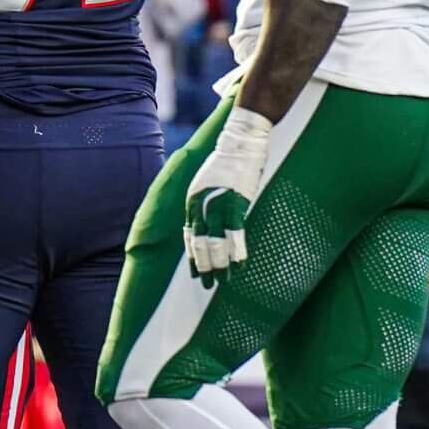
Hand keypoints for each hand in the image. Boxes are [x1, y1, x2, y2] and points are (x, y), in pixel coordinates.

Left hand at [185, 106, 271, 283]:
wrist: (240, 142)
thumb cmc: (225, 163)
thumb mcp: (205, 183)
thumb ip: (203, 203)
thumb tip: (204, 221)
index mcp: (192, 202)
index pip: (188, 236)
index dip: (192, 257)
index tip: (195, 273)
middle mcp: (201, 206)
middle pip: (199, 243)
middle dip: (204, 266)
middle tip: (207, 285)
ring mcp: (218, 205)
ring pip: (215, 242)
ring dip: (219, 264)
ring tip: (222, 281)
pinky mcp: (237, 202)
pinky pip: (235, 232)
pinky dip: (236, 251)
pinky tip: (239, 265)